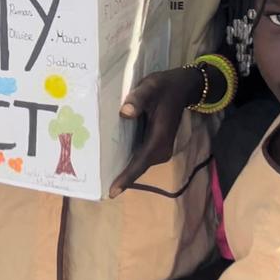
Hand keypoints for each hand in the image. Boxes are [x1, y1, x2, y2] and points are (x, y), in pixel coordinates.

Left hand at [109, 67, 201, 196]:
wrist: (182, 88)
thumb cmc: (164, 87)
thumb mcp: (150, 87)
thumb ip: (138, 99)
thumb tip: (124, 113)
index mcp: (159, 138)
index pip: (141, 162)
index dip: (127, 177)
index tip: (112, 192)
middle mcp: (162, 148)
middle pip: (139, 167)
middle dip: (122, 177)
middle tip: (97, 184)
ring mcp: (161, 149)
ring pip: (140, 164)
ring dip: (125, 171)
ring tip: (102, 176)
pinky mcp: (157, 146)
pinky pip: (142, 158)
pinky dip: (130, 162)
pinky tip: (114, 161)